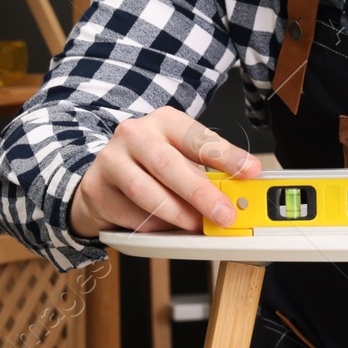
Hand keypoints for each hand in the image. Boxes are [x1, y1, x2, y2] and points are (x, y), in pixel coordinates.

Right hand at [69, 107, 260, 236]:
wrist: (104, 172)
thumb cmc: (152, 164)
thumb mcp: (181, 156)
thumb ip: (207, 172)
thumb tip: (237, 195)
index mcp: (164, 121)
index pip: (199, 138)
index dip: (228, 156)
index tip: (251, 171)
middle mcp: (135, 134)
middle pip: (169, 164)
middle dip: (201, 194)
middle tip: (224, 215)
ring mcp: (111, 159)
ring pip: (146, 193)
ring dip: (176, 215)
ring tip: (196, 226)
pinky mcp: (96, 188)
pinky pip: (130, 214)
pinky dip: (152, 225)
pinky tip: (163, 225)